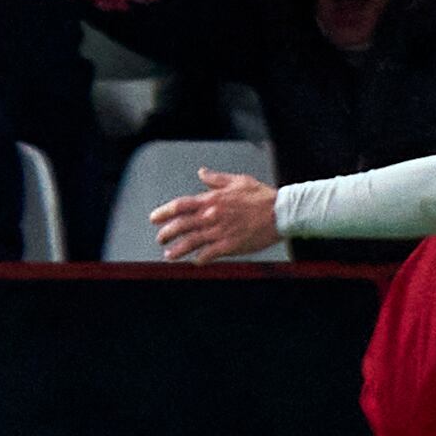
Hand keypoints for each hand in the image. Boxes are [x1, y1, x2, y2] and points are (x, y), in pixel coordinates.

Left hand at [150, 167, 283, 260]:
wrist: (281, 212)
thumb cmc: (261, 196)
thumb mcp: (238, 180)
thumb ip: (216, 179)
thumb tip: (202, 173)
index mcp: (212, 200)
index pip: (180, 205)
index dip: (164, 212)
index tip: (154, 218)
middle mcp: (212, 216)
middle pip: (181, 225)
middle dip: (167, 233)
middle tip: (160, 239)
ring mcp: (220, 232)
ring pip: (191, 242)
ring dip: (178, 250)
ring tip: (169, 255)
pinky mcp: (230, 245)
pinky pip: (209, 254)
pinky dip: (200, 259)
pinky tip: (195, 262)